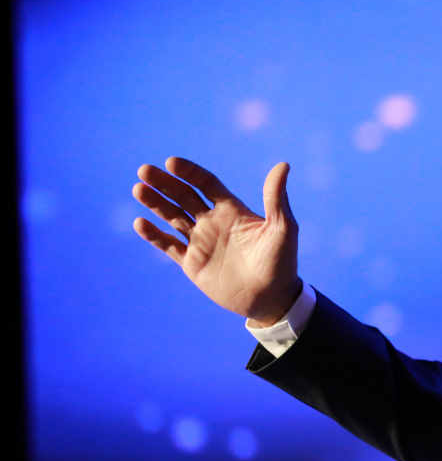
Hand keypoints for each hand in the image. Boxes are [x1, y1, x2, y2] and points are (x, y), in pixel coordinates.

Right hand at [133, 157, 300, 324]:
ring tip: (138, 188)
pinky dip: (154, 235)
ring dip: (155, 203)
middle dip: (165, 183)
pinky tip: (140, 223)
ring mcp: (200, 241)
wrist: (271, 298)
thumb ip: (276, 198)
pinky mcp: (192, 263)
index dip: (189, 173)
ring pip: (172, 217)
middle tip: (144, 170)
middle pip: (184, 196)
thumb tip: (283, 164)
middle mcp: (213, 222)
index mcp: (232, 210)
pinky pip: (169, 246)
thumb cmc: (281, 262)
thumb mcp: (283, 228)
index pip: (206, 184)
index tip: (171, 162)